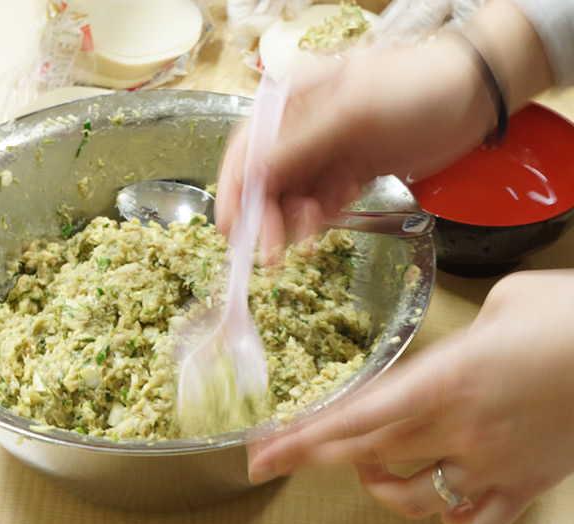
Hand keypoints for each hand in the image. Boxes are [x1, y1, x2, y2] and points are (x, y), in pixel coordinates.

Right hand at [215, 0, 552, 258]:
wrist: (474, 95)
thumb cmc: (413, 88)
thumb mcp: (351, 113)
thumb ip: (300, 145)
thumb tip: (252, 174)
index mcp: (290, 100)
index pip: (246, 148)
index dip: (234, 190)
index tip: (231, 230)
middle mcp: (300, 127)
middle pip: (266, 179)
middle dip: (267, 216)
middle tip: (272, 253)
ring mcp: (325, 151)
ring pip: (293, 196)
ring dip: (297, 219)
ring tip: (313, 232)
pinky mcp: (348, 172)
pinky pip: (322, 201)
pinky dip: (325, 213)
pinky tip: (339, 210)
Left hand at [248, 270, 573, 523]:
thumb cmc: (572, 314)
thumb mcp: (503, 300)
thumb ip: (459, 330)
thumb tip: (456, 343)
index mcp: (444, 378)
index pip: (355, 417)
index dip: (303, 437)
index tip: (264, 453)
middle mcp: (459, 427)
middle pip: (366, 456)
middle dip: (315, 457)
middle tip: (279, 458)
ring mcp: (492, 462)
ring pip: (412, 498)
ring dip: (379, 486)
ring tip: (371, 470)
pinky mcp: (526, 484)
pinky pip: (475, 522)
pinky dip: (450, 515)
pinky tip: (444, 494)